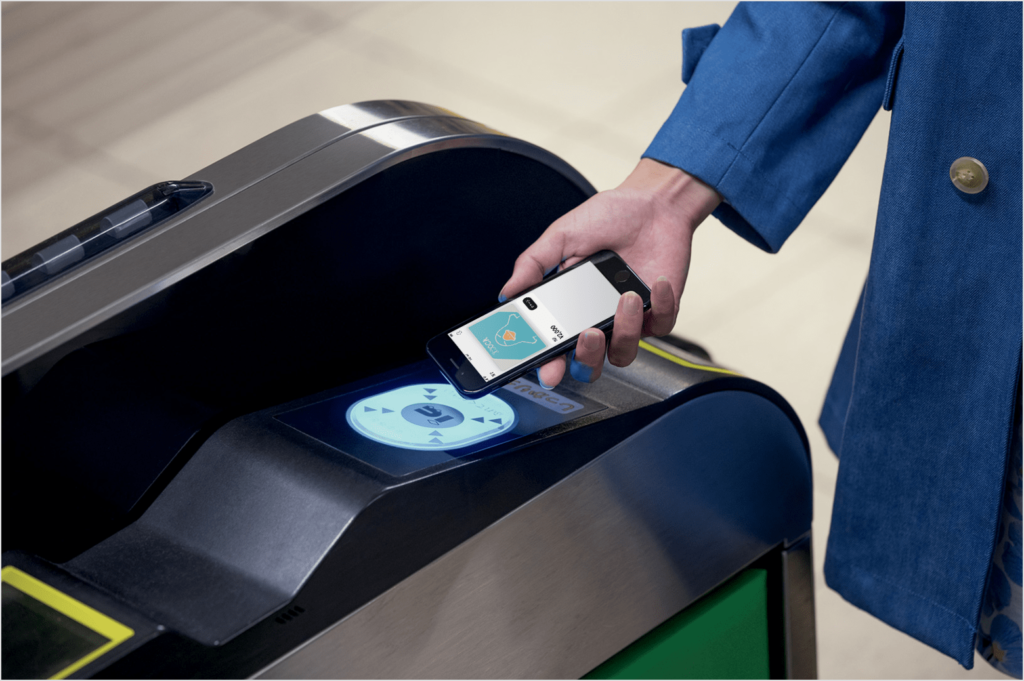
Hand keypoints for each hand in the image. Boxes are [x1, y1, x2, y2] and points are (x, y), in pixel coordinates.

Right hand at [499, 159, 720, 388]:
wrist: (652, 204)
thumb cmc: (607, 219)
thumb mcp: (561, 236)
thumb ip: (533, 264)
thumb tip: (508, 292)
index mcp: (568, 308)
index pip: (554, 347)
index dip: (548, 364)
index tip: (546, 368)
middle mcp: (597, 320)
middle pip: (588, 365)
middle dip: (586, 359)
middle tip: (587, 336)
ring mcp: (629, 321)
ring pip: (623, 353)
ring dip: (624, 330)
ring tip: (625, 298)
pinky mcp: (659, 313)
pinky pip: (660, 327)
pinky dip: (660, 306)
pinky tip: (655, 283)